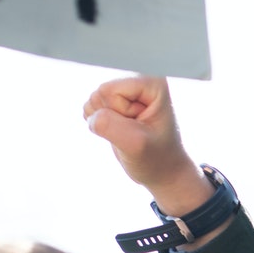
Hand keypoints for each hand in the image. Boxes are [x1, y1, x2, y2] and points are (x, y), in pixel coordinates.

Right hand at [84, 76, 219, 226]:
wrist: (162, 172)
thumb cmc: (157, 158)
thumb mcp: (136, 144)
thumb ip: (110, 125)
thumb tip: (91, 115)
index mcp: (152, 82)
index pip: (110, 90)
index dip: (120, 114)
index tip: (141, 126)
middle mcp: (140, 80)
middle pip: (101, 93)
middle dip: (112, 118)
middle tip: (134, 131)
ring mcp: (128, 90)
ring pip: (94, 101)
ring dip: (106, 122)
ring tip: (129, 131)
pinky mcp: (116, 101)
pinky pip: (92, 108)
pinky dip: (101, 125)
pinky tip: (120, 131)